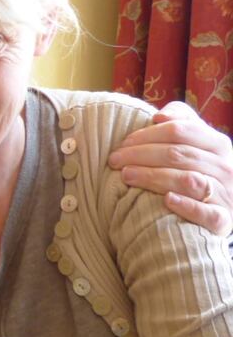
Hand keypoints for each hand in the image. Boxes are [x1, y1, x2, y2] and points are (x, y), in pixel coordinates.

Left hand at [108, 101, 232, 234]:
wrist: (221, 205)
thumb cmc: (198, 167)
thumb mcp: (195, 140)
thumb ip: (180, 121)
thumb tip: (159, 116)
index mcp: (218, 143)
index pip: (180, 131)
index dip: (147, 135)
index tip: (123, 142)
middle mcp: (226, 167)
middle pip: (178, 154)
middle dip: (141, 155)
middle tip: (114, 160)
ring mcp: (227, 194)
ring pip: (188, 181)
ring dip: (153, 177)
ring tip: (126, 176)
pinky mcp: (223, 219)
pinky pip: (207, 213)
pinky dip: (186, 206)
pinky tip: (166, 201)